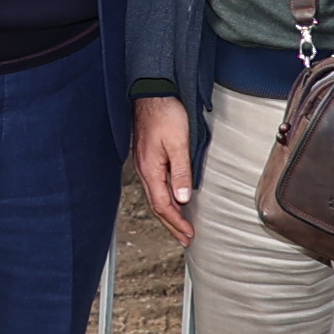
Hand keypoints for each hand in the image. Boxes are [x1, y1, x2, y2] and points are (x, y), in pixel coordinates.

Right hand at [132, 95, 194, 245]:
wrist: (152, 95)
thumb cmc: (165, 115)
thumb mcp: (178, 145)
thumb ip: (181, 172)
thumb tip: (183, 198)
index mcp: (151, 170)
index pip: (163, 205)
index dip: (177, 222)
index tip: (189, 234)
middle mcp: (145, 171)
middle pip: (157, 205)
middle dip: (171, 224)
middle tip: (185, 238)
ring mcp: (145, 165)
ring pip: (155, 197)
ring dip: (168, 214)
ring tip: (180, 226)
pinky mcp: (148, 159)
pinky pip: (155, 187)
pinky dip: (165, 200)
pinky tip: (173, 200)